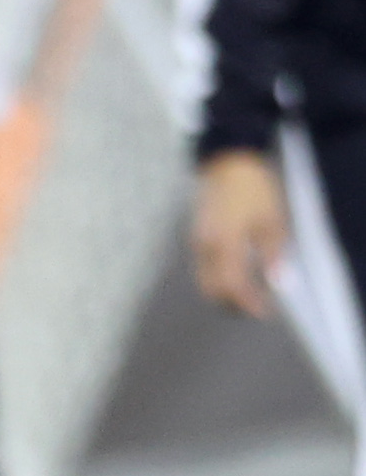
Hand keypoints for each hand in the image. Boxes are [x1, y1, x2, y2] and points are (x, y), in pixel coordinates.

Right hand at [191, 149, 287, 317]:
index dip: (247, 303)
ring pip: (204, 279)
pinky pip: (202, 267)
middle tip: (254, 308)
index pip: (232, 286)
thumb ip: (273, 254)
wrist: (228, 163)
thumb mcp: (272, 222)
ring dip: (223, 292)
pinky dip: (217, 278)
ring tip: (246, 294)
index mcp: (225, 245)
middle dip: (231, 303)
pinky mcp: (196, 236)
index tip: (263, 312)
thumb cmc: (254, 191)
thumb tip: (278, 284)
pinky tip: (235, 274)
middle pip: (211, 288)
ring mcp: (197, 242)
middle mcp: (205, 247)